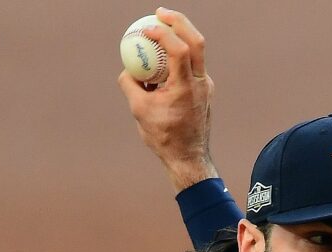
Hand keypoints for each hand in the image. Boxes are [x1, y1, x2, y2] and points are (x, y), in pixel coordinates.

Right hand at [116, 7, 218, 189]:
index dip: (163, 33)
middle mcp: (200, 83)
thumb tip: (126, 68)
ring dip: (180, 35)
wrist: (188, 158)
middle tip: (159, 13)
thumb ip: (130, 85)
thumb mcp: (139, 110)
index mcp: (186, 87)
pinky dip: (179, 55)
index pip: (179, 49)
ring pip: (197, 51)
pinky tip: (162, 58)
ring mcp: (206, 85)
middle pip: (196, 41)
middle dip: (179, 21)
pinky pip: (192, 65)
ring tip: (160, 29)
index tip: (146, 29)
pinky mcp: (204, 90)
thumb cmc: (163, 137)